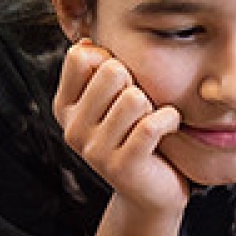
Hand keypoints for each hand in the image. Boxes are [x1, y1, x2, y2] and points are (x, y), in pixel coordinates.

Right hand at [52, 39, 190, 211]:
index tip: (121, 83)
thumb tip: (86, 42)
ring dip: (153, 106)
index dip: (110, 59)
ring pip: (134, 98)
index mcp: (64, 107)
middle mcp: (73, 129)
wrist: (151, 192)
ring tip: (150, 121)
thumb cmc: (135, 135)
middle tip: (140, 107)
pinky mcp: (122, 167)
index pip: (81, 56)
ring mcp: (94, 151)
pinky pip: (152, 124)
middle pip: (111, 71)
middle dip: (135, 82)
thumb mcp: (111, 101)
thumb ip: (97, 71)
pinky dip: (170, 120)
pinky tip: (169, 127)